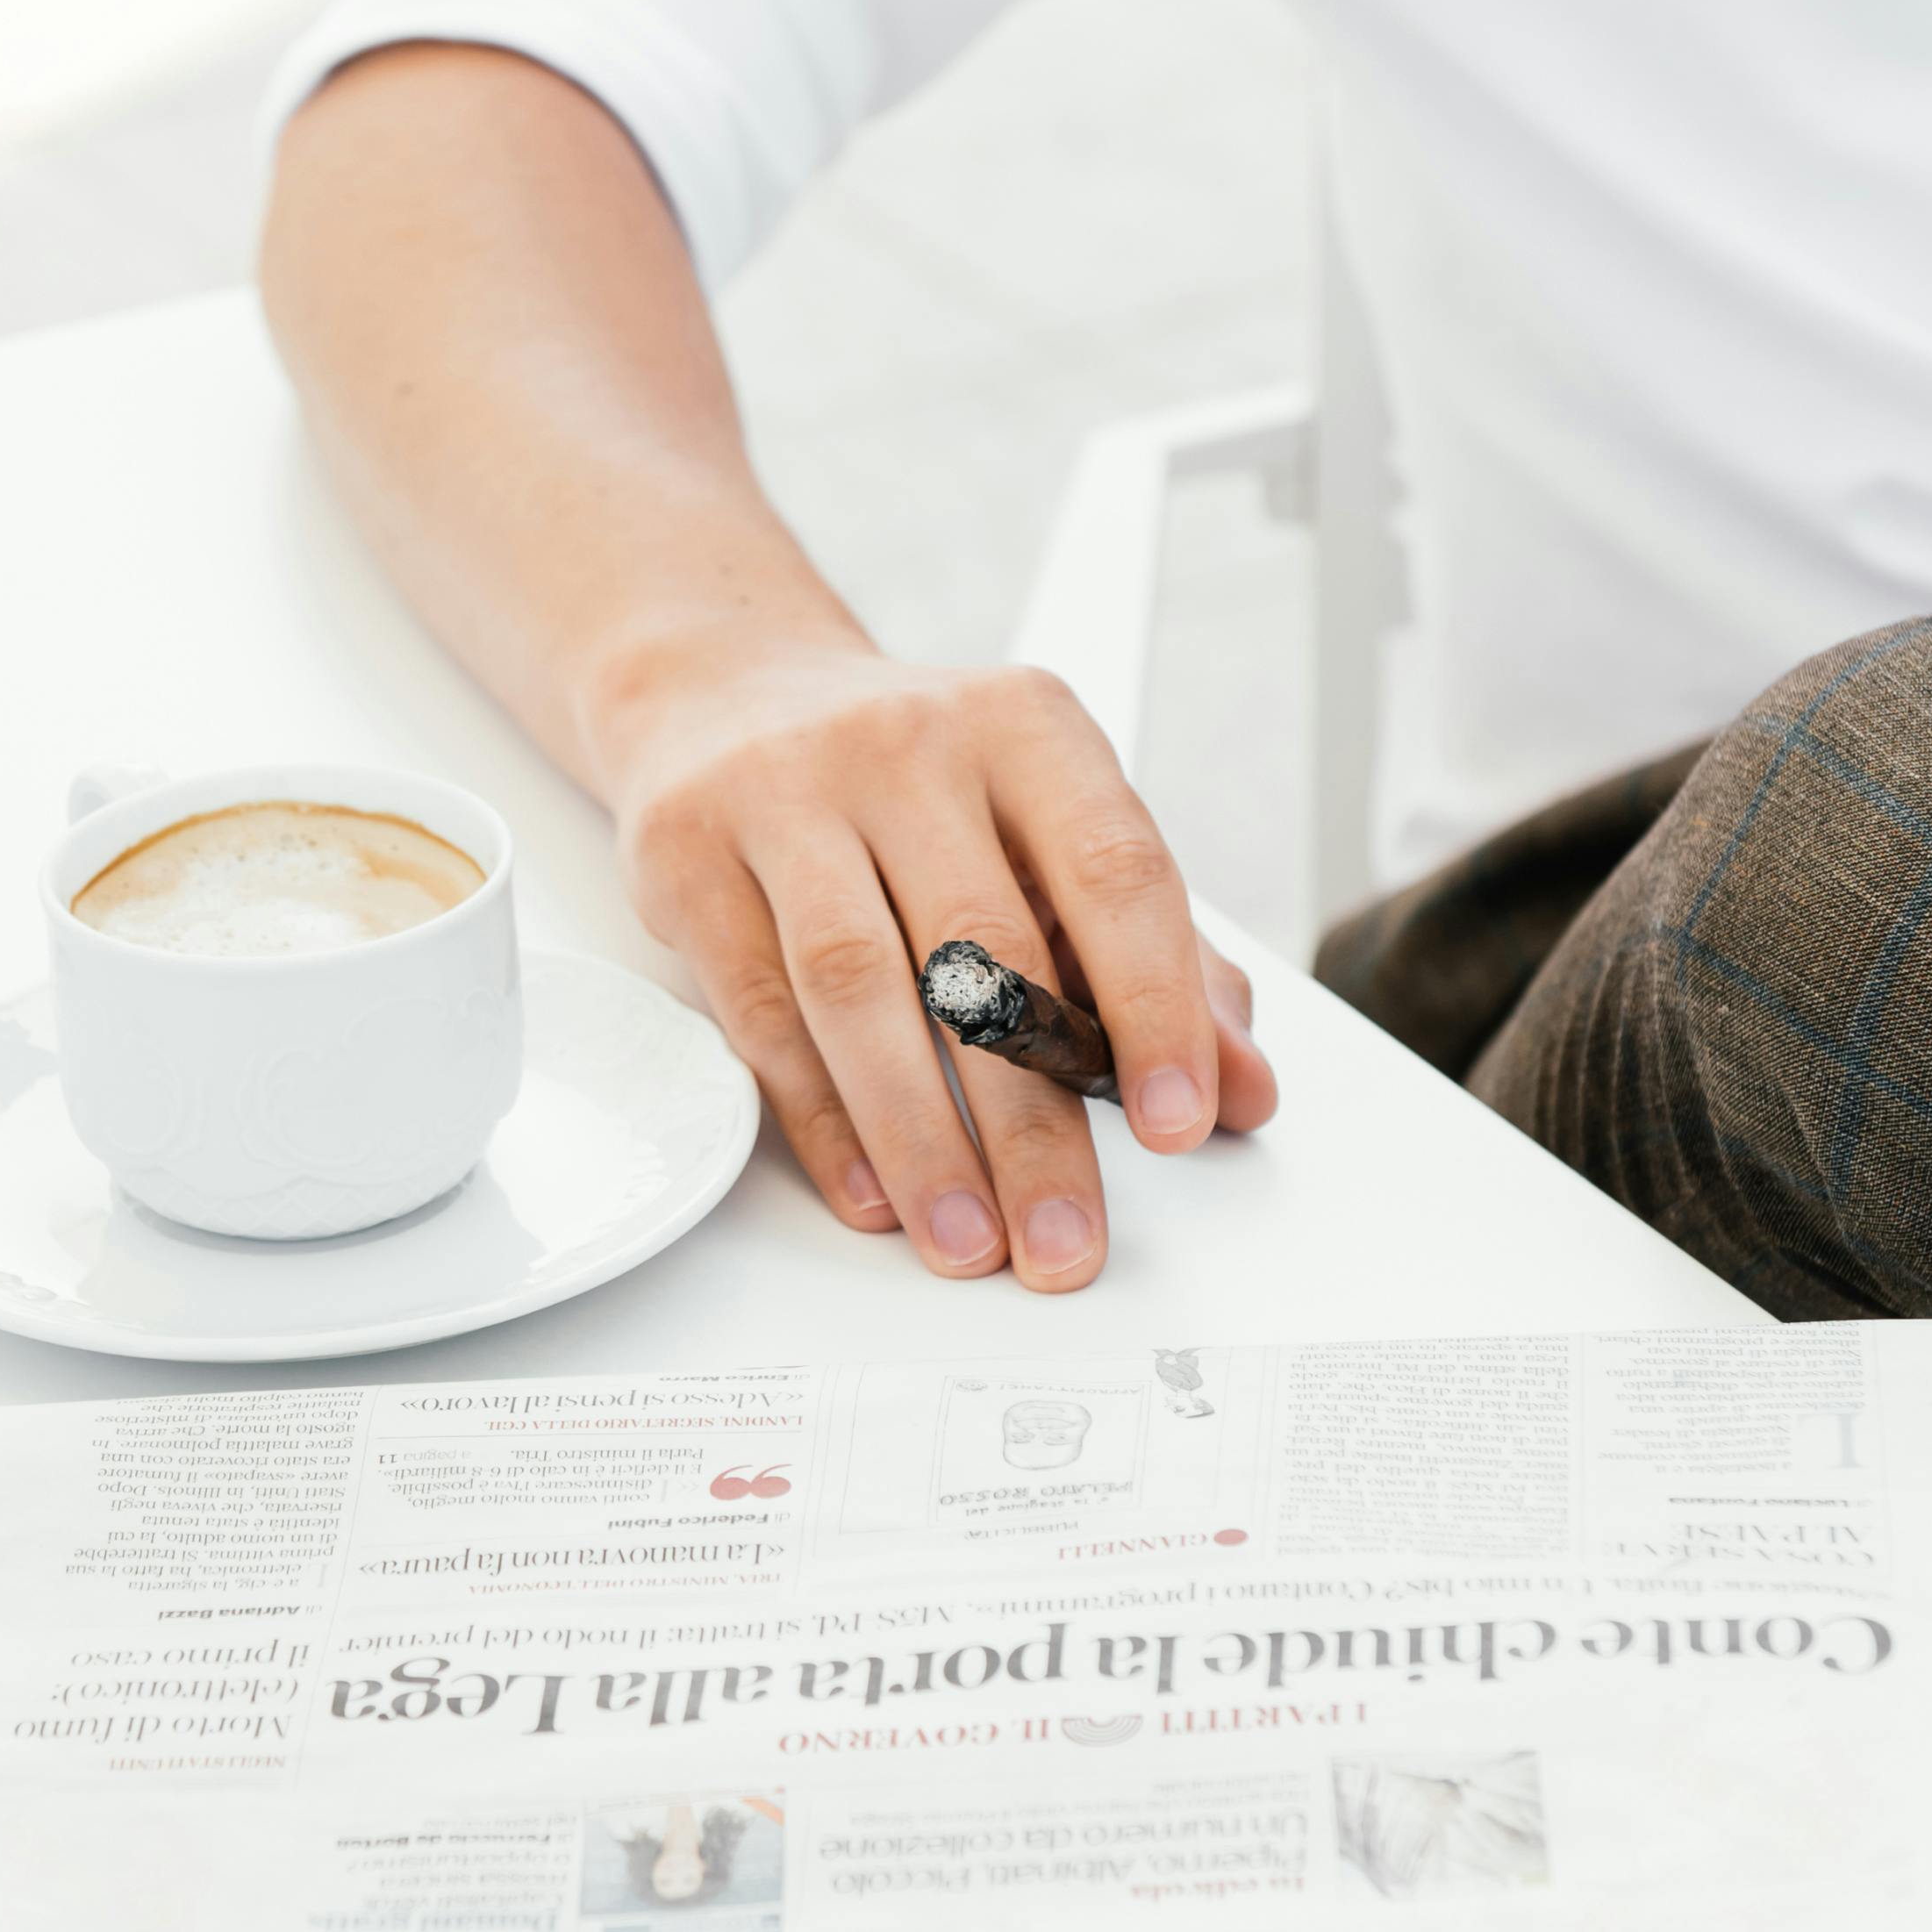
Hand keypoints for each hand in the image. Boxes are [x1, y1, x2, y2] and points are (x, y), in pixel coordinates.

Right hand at [605, 637, 1277, 1287]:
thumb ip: (1161, 956)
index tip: (1183, 1122)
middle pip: (982, 952)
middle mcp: (905, 744)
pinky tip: (873, 1193)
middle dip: (1033, 1122)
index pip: (1112, 870)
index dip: (1156, 1005)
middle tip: (1065, 1239)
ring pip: (859, 988)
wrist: (725, 690)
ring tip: (967, 1240)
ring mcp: (783, 792)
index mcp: (1024, 726)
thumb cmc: (914, 785)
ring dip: (921, 1136)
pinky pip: (761, 1010)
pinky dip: (821, 1119)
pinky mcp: (686, 854)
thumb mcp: (1046, 831)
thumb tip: (1245, 1088)